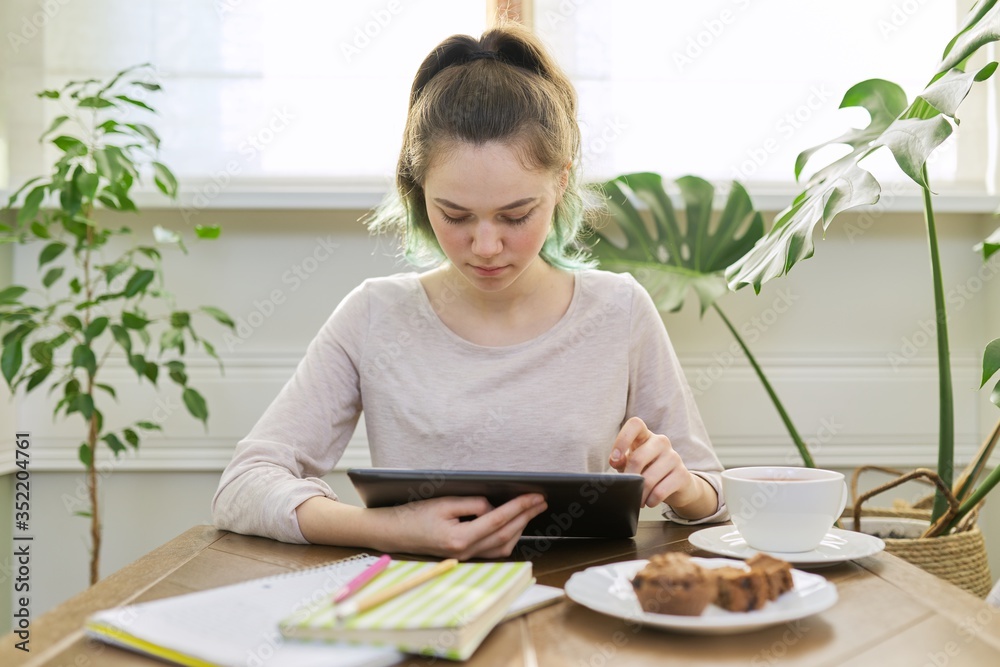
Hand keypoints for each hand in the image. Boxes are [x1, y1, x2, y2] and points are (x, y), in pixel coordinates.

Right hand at [376, 494, 547, 559]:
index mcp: (459, 538)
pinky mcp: (465, 557)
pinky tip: (514, 525)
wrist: (394, 533)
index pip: (498, 520)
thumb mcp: (444, 502)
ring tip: (531, 510)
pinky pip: (493, 550)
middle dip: (526, 516)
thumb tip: (493, 507)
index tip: (535, 496)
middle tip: (541, 501)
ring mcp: (465, 558)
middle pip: (505, 534)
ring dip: (520, 527)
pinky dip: (507, 536)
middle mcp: (465, 552)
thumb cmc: (415, 515)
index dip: (519, 507)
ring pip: (502, 545)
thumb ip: (472, 504)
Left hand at [609, 416, 701, 508]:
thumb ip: (622, 460)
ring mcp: (674, 457)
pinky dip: (651, 500)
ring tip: (637, 499)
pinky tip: (650, 501)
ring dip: (639, 493)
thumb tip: (614, 460)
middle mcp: (661, 442)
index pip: (635, 424)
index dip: (622, 439)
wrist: (678, 485)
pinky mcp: (682, 474)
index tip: (615, 458)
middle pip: (638, 458)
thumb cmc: (649, 470)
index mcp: (646, 435)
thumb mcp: (632, 464)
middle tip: (626, 489)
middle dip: (628, 478)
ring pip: (649, 478)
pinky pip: (661, 490)